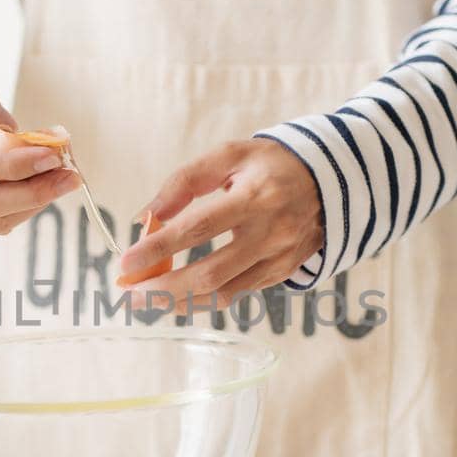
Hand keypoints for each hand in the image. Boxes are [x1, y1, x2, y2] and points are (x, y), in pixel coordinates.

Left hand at [118, 139, 322, 311]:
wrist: (331, 181)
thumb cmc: (271, 165)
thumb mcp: (230, 156)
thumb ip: (185, 181)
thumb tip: (146, 216)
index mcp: (255, 197)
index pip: (199, 227)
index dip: (160, 246)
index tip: (126, 260)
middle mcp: (270, 233)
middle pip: (210, 273)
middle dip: (163, 287)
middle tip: (128, 291)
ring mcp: (278, 258)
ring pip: (222, 292)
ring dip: (178, 301)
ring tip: (145, 298)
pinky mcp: (281, 273)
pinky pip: (236, 294)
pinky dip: (203, 299)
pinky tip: (177, 296)